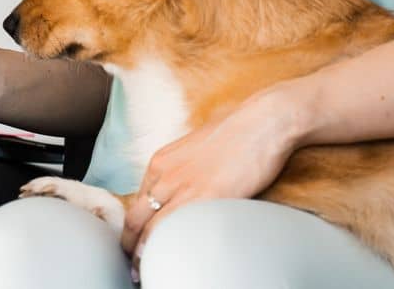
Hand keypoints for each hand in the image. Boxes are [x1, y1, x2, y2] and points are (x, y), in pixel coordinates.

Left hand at [120, 84, 307, 260]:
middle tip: (133, 266)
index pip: (135, 203)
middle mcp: (165, 176)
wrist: (262, 122)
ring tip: (145, 272)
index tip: (133, 243)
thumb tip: (180, 193)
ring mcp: (185, 189)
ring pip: (154, 230)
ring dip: (147, 254)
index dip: (132, 228)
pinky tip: (176, 261)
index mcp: (160, 162)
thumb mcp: (195, 150)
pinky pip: (183, 231)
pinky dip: (174, 249)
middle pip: (137, 220)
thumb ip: (181, 172)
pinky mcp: (209, 199)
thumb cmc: (236, 134)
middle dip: (131, 247)